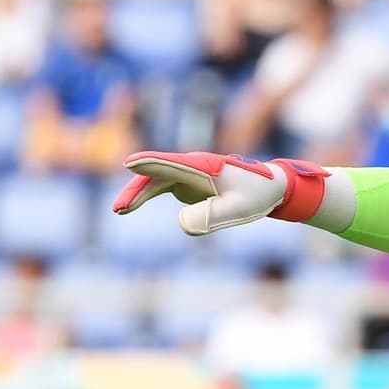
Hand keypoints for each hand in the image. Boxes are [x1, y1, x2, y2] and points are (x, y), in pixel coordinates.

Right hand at [112, 150, 328, 234]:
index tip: (130, 163)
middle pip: (156, 174)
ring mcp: (187, 173)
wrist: (270, 187)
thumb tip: (181, 225)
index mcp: (204, 166)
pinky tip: (130, 208)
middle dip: (137, 189)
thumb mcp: (239, 210)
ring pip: (155, 181)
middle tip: (119, 208)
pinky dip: (145, 196)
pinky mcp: (187, 183)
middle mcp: (191, 166)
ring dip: (137, 194)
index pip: (172, 163)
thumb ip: (213, 216)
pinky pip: (160, 187)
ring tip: (119, 210)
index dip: (151, 163)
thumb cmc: (257, 195)